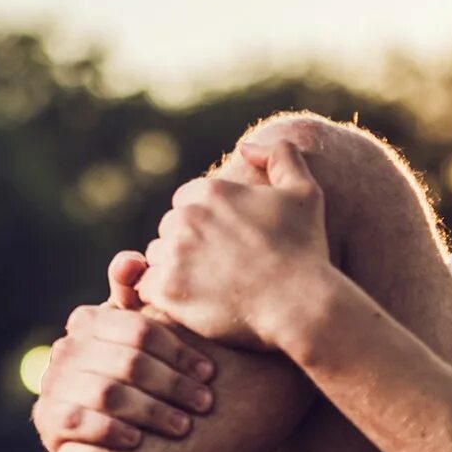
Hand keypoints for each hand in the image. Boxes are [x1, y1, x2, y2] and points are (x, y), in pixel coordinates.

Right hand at [31, 256, 218, 451]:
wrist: (91, 422)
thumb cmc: (126, 370)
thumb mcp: (135, 335)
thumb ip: (138, 297)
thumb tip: (131, 262)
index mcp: (89, 320)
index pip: (139, 330)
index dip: (178, 352)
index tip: (209, 372)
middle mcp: (66, 347)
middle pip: (128, 363)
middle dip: (172, 384)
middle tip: (205, 402)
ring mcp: (53, 382)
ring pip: (107, 394)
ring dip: (150, 411)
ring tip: (183, 427)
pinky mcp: (46, 416)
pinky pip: (77, 421)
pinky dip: (109, 430)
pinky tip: (138, 441)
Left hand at [134, 140, 330, 349]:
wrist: (299, 304)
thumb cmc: (305, 250)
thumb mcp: (305, 192)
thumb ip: (280, 156)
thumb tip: (246, 147)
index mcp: (211, 190)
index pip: (187, 199)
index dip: (206, 221)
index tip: (227, 242)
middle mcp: (187, 216)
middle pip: (170, 226)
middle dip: (187, 242)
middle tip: (218, 266)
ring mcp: (173, 253)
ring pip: (158, 255)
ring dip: (173, 267)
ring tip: (207, 285)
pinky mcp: (166, 288)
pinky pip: (146, 286)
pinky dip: (162, 294)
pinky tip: (190, 301)